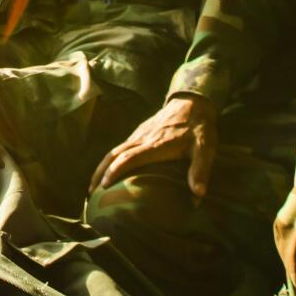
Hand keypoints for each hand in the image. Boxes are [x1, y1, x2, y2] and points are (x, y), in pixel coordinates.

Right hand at [90, 95, 217, 196]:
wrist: (193, 100)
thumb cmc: (199, 126)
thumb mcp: (205, 148)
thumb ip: (200, 170)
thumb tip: (198, 194)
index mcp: (156, 144)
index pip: (129, 157)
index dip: (115, 171)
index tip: (104, 186)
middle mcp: (143, 138)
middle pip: (114, 154)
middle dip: (100, 172)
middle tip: (90, 191)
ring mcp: (139, 133)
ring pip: (114, 150)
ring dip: (102, 166)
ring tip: (94, 184)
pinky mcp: (140, 131)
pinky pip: (120, 146)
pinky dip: (110, 159)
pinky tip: (110, 168)